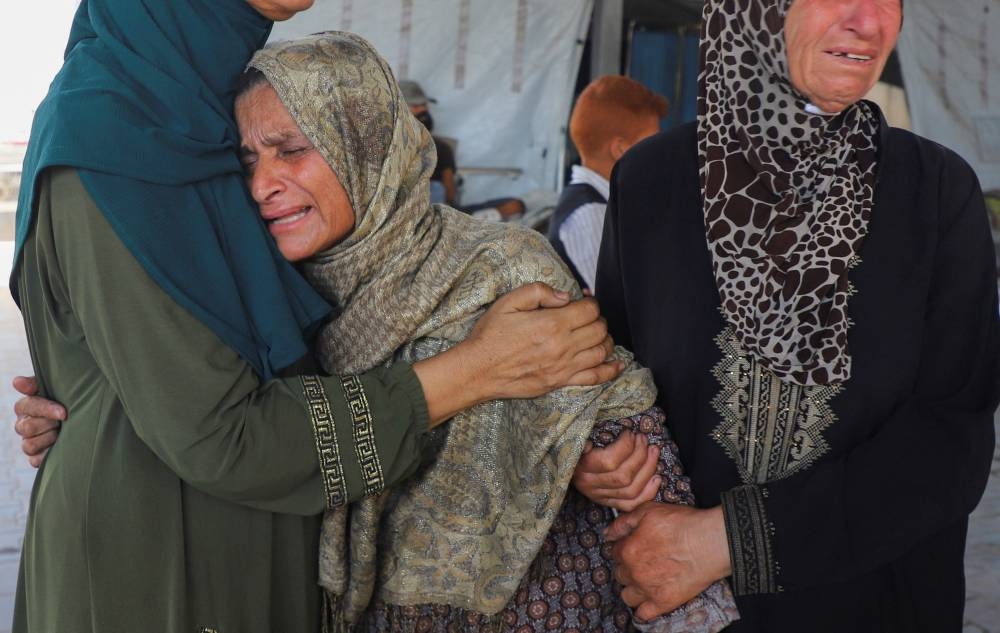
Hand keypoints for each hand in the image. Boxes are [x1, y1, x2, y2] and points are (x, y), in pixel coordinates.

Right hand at [12, 376, 65, 467]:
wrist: (85, 420)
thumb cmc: (68, 402)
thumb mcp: (56, 390)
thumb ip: (35, 384)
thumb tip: (16, 381)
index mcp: (26, 407)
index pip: (26, 406)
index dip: (45, 409)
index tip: (63, 413)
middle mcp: (23, 425)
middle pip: (26, 427)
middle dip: (48, 424)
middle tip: (64, 422)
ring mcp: (29, 442)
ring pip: (29, 445)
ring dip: (49, 439)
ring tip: (62, 433)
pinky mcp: (36, 458)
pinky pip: (35, 460)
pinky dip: (48, 454)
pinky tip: (60, 446)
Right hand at [464, 282, 621, 397]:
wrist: (478, 369)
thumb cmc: (491, 335)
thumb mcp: (508, 302)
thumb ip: (539, 291)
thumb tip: (565, 296)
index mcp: (552, 323)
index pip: (589, 310)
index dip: (590, 302)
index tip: (582, 301)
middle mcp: (562, 346)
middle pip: (599, 329)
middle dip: (598, 319)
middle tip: (587, 317)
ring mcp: (564, 366)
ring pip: (601, 351)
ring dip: (605, 340)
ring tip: (597, 335)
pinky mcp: (560, 382)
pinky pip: (594, 378)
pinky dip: (610, 371)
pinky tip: (617, 365)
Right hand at [573, 432, 660, 510]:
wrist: (566, 464)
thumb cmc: (578, 444)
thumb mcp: (577, 437)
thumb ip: (583, 438)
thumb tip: (589, 445)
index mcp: (581, 468)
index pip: (609, 462)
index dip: (626, 446)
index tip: (630, 433)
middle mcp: (589, 485)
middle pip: (624, 477)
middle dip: (640, 455)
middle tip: (644, 439)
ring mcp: (600, 496)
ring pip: (631, 491)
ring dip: (648, 470)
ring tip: (653, 451)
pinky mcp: (609, 503)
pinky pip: (632, 505)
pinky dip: (648, 492)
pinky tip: (657, 477)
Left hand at [606, 502, 730, 620]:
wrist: (710, 543)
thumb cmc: (682, 524)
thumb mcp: (649, 510)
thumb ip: (624, 522)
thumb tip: (607, 533)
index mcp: (627, 549)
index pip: (615, 552)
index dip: (624, 548)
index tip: (634, 547)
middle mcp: (633, 572)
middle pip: (620, 574)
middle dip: (628, 568)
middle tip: (643, 562)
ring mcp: (647, 590)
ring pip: (627, 595)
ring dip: (633, 589)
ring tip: (645, 582)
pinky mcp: (663, 603)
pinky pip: (643, 614)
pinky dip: (642, 610)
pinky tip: (648, 602)